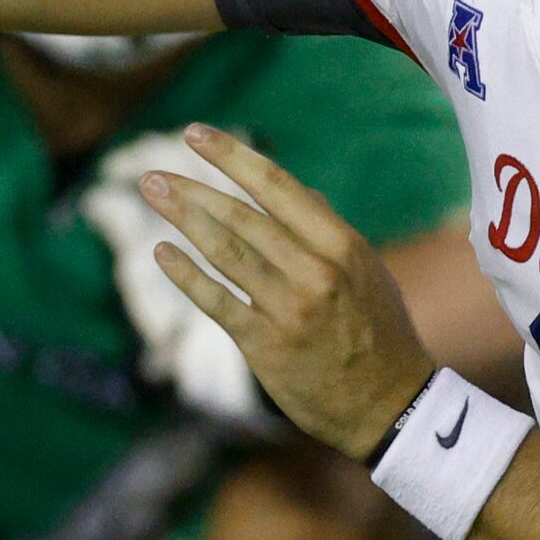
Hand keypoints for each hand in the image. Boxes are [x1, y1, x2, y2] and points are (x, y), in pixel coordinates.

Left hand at [140, 125, 434, 461]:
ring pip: (224, 252)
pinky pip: (216, 301)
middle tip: (151, 173)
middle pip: (241, 217)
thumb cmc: (379, 330)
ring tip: (152, 194)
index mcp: (341, 243)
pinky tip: (163, 252)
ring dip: (182, 220)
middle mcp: (314, 271)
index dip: (231, 157)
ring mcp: (287, 308)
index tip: (195, 134)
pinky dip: (186, 274)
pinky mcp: (265, 344)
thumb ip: (327, 229)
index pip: (276, 186)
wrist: (388, 404)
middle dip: (192, 190)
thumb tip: (297, 189)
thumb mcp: (367, 269)